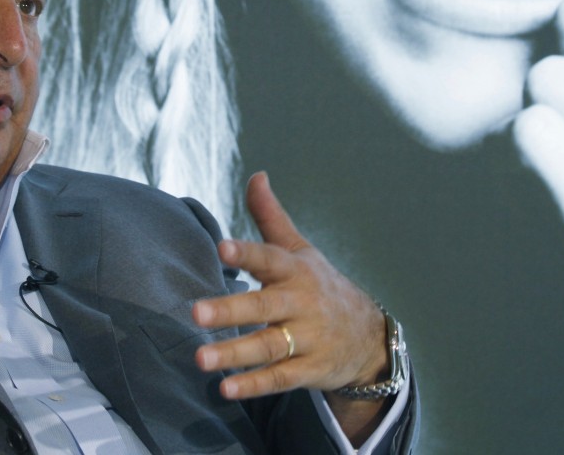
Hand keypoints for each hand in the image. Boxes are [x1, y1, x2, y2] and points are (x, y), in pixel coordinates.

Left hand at [192, 173, 389, 438]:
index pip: (269, 258)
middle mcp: (302, 303)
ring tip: (199, 357)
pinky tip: (226, 389)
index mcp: (296, 270)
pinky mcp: (310, 370)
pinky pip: (280, 378)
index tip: (222, 247)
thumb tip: (256, 175)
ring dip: (234, 353)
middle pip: (264, 307)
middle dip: (230, 310)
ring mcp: (307, 339)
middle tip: (194, 312)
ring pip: (268, 346)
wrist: (369, 336)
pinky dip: (254, 384)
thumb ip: (271, 217)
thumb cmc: (320, 285)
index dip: (247, 253)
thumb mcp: (300, 249)